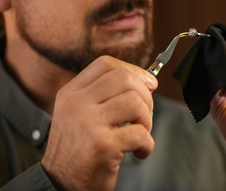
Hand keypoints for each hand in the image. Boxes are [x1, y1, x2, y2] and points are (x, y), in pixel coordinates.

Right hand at [41, 56, 157, 190]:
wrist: (61, 184)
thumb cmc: (79, 149)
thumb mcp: (80, 114)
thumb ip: (105, 95)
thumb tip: (146, 81)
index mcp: (71, 93)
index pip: (105, 64)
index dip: (133, 70)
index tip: (148, 84)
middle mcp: (76, 104)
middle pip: (124, 79)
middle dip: (145, 96)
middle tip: (144, 116)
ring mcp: (88, 124)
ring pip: (135, 103)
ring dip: (147, 121)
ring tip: (140, 135)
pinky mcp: (102, 146)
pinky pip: (140, 133)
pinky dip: (147, 145)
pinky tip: (139, 152)